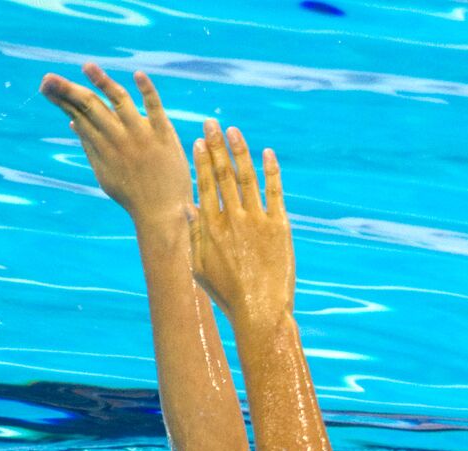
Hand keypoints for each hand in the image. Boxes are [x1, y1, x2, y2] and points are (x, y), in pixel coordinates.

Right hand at [39, 64, 187, 220]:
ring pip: (119, 102)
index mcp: (102, 147)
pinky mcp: (163, 137)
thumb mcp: (105, 173)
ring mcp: (141, 136)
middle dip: (66, 90)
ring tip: (87, 66)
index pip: (77, 115)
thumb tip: (72, 124)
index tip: (46, 85)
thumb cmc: (132, 195)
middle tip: (47, 77)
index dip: (61, 99)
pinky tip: (138, 74)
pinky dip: (147, 91)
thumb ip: (90, 147)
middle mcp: (118, 139)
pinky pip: (155, 109)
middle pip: (90, 107)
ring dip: (102, 82)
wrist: (162, 213)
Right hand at [186, 121, 294, 327]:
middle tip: (212, 124)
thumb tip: (187, 207)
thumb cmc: (227, 293)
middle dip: (216, 146)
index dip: (202, 161)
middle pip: (223, 174)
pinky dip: (271, 172)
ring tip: (234, 132)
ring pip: (247, 178)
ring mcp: (258, 221)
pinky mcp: (280, 227)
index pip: (204, 185)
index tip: (198, 142)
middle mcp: (233, 218)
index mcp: (211, 227)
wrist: (260, 310)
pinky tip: (267, 154)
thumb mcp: (199, 266)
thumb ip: (193, 235)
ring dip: (240, 152)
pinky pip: (275, 193)